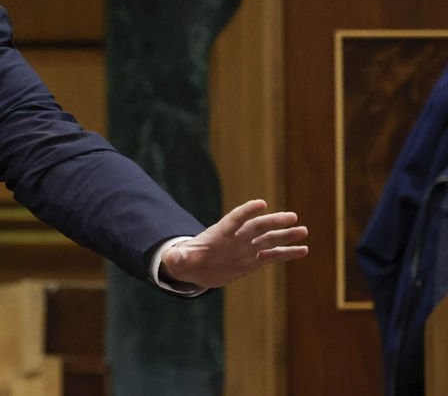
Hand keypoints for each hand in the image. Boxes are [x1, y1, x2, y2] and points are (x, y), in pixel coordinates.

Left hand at [160, 199, 308, 288]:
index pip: (234, 219)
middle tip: (292, 217)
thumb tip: (169, 258)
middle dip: (273, 222)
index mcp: (219, 234)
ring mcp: (246, 248)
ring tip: (303, 231)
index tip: (261, 204)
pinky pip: (272, 256)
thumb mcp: (179, 261)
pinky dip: (287, 253)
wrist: (196, 268)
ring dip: (285, 236)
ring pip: (269, 239)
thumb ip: (176, 258)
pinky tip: (303, 250)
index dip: (246, 211)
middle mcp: (236, 238)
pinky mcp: (252, 261)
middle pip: (257, 227)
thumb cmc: (186, 261)